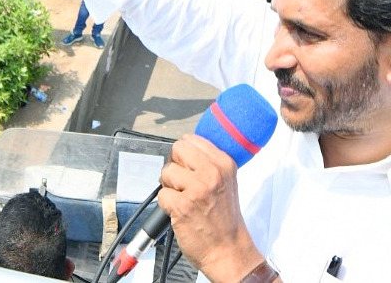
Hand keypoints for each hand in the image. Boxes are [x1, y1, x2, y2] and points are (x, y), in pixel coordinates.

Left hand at [157, 136, 261, 282]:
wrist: (229, 251)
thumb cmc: (225, 221)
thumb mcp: (226, 182)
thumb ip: (208, 163)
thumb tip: (184, 150)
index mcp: (223, 164)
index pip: (191, 140)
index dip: (184, 155)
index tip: (188, 168)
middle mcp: (211, 173)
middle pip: (177, 149)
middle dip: (175, 166)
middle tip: (182, 183)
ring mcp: (197, 189)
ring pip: (166, 172)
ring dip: (170, 187)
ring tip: (183, 200)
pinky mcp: (182, 206)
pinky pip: (161, 195)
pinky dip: (166, 205)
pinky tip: (180, 212)